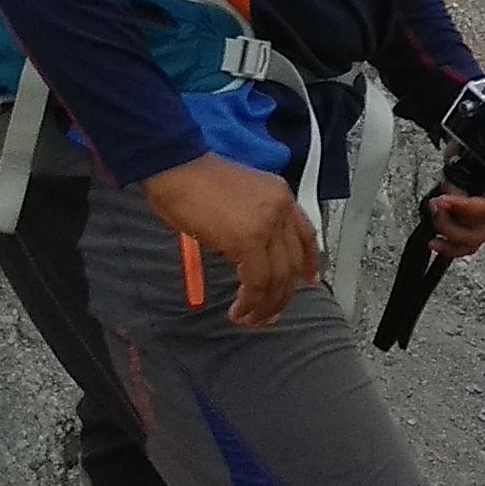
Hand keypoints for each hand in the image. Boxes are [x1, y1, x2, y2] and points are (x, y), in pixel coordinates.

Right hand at [139, 155, 318, 326]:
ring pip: (278, 277)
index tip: (309, 281)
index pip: (306, 234)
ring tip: (252, 319)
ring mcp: (266, 225)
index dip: (310, 262)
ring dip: (266, 304)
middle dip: (283, 294)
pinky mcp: (247, 240)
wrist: (174, 166)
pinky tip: (240, 310)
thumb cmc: (193, 179)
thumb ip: (253, 219)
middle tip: (271, 314)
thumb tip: (248, 253)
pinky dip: (250, 301)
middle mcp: (280, 209)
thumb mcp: (238, 195)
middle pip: (293, 262)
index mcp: (281, 195)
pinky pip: (256, 281)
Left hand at [428, 145, 484, 260]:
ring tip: (433, 210)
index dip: (469, 208)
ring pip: (473, 240)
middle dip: (454, 221)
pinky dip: (451, 248)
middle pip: (482, 230)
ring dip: (449, 230)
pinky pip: (467, 244)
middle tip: (436, 202)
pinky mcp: (475, 222)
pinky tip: (435, 242)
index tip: (445, 197)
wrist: (475, 134)